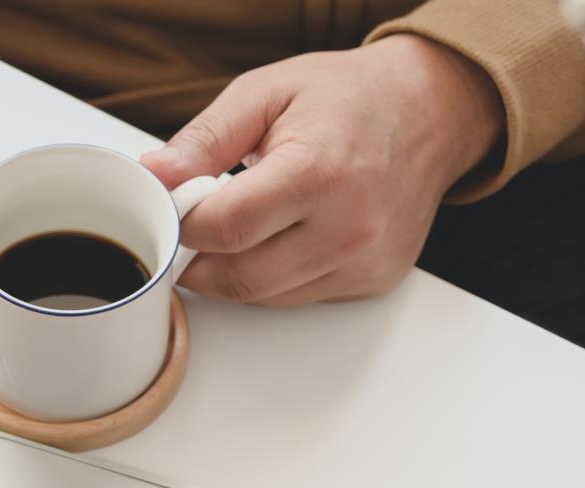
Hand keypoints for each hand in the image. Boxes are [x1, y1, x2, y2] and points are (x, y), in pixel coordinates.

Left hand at [141, 35, 503, 305]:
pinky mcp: (375, 281)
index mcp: (318, 172)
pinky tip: (283, 236)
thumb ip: (205, 139)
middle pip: (241, 278)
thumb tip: (154, 177)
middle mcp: (350, 227)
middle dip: (202, 260)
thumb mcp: (266, 93)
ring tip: (243, 223)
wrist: (430, 111)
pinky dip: (276, 277)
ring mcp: (366, 261)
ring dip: (237, 272)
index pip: (225, 229)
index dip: (186, 224)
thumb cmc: (349, 97)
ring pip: (267, 297)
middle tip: (197, 227)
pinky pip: (301, 298)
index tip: (177, 209)